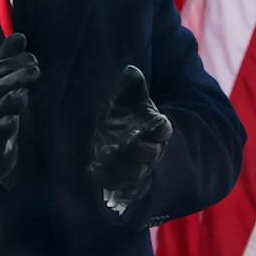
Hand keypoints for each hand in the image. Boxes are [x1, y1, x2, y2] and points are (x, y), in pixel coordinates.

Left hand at [87, 64, 171, 210]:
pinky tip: (92, 169)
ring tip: (104, 155)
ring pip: (135, 173)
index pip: (162, 129)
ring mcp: (137, 166)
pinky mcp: (121, 177)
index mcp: (156, 127)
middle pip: (149, 155)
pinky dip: (107, 180)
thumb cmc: (127, 112)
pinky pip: (119, 185)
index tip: (156, 120)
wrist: (120, 132)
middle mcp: (150, 149)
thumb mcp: (128, 96)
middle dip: (136, 151)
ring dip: (120, 167)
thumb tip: (130, 71)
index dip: (159, 127)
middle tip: (120, 143)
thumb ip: (131, 86)